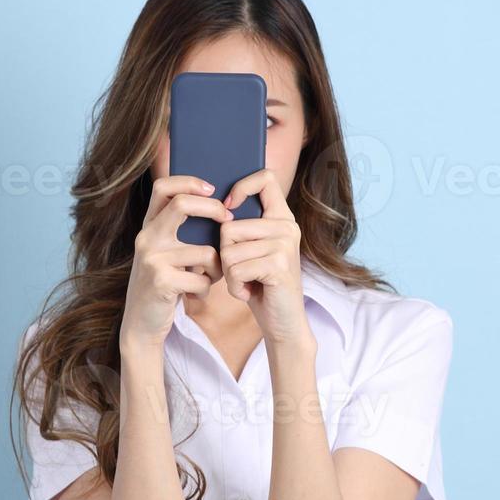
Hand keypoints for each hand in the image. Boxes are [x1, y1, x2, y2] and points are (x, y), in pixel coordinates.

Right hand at [120, 175, 227, 354]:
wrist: (141, 324)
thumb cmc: (164, 284)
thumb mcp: (166, 253)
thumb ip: (180, 232)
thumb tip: (220, 208)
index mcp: (149, 227)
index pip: (163, 187)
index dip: (188, 182)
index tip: (211, 188)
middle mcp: (146, 238)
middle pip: (182, 204)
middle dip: (212, 208)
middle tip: (228, 219)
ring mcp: (152, 259)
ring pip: (204, 252)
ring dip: (217, 268)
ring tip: (209, 278)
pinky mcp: (161, 282)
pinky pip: (202, 280)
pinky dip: (206, 290)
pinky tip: (195, 296)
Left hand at [219, 169, 311, 348]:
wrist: (283, 322)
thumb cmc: (261, 284)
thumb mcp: (253, 250)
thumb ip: (242, 226)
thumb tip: (212, 203)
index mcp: (281, 217)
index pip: (265, 178)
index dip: (241, 187)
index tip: (228, 208)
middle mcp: (287, 226)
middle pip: (229, 227)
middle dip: (225, 256)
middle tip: (244, 271)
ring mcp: (284, 244)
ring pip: (228, 251)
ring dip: (230, 275)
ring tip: (247, 282)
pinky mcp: (278, 265)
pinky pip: (235, 269)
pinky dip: (235, 287)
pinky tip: (250, 292)